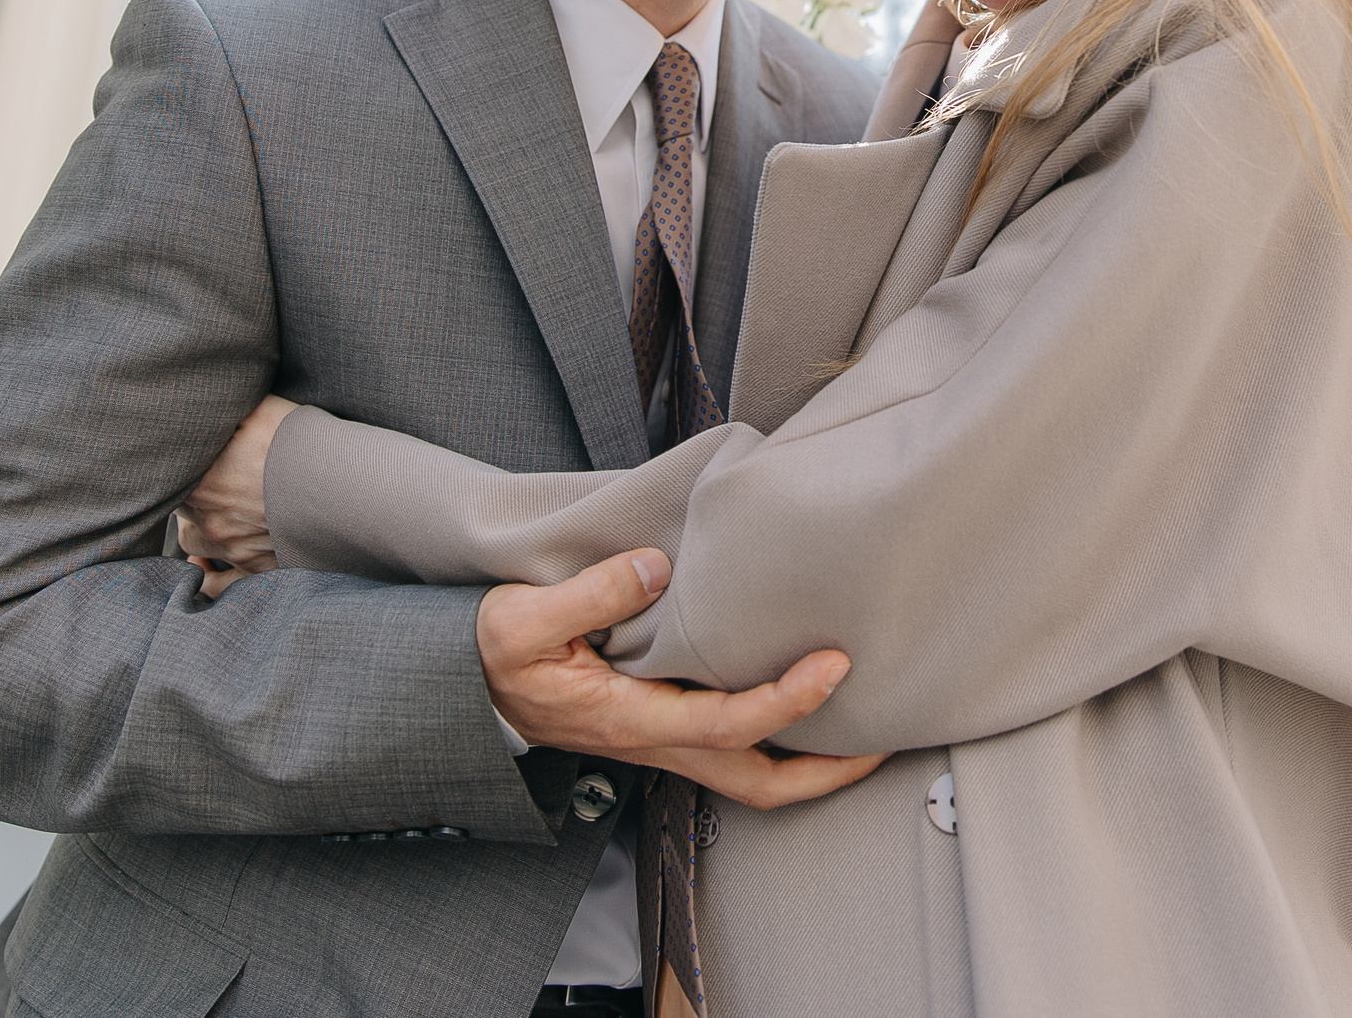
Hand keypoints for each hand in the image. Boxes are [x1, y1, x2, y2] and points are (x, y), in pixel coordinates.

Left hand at [178, 395, 296, 597]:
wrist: (352, 496)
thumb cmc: (307, 449)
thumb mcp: (264, 412)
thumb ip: (228, 409)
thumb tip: (202, 406)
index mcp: (202, 482)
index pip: (167, 476)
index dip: (175, 462)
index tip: (186, 453)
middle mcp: (211, 521)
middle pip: (179, 506)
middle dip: (190, 490)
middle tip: (208, 473)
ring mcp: (232, 550)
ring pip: (192, 543)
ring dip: (196, 527)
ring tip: (209, 510)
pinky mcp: (257, 570)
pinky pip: (217, 585)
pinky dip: (207, 577)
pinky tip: (204, 565)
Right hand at [480, 548, 887, 809]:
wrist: (464, 687)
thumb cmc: (494, 655)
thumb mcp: (520, 620)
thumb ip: (589, 594)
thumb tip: (655, 569)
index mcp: (630, 719)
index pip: (727, 724)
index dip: (787, 701)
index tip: (834, 665)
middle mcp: (657, 741)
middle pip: (759, 782)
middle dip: (828, 772)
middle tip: (887, 737)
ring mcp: (663, 738)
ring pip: (751, 771)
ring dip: (812, 761)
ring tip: (868, 724)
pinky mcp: (663, 722)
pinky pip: (735, 744)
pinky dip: (780, 734)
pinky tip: (805, 695)